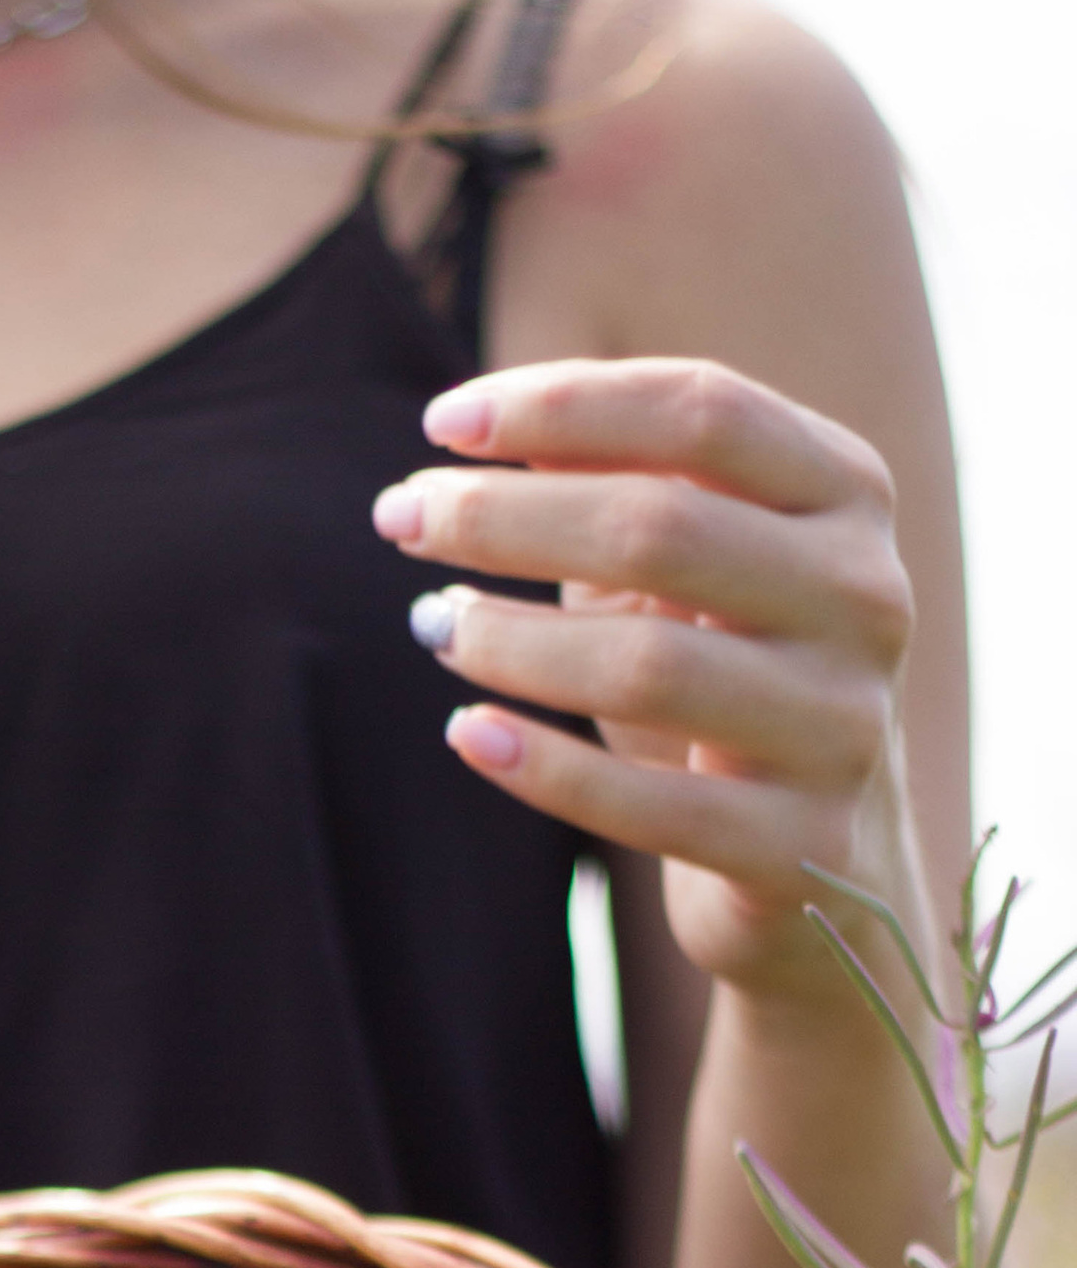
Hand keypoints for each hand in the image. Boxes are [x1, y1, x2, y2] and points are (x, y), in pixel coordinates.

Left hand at [373, 358, 923, 1004]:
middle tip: (401, 516)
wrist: (827, 862)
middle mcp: (865, 597)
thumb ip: (609, 491)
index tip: (443, 422)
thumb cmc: (726, 683)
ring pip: (649, 665)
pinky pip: (646, 807)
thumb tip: (479, 427)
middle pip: (665, 526)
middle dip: (508, 515)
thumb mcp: (683, 572)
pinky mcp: (798, 846)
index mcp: (847, 497)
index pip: (704, 411)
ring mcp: (841, 726)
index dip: (565, 404)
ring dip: (512, 639)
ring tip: (434, 624)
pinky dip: (541, 767)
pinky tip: (468, 734)